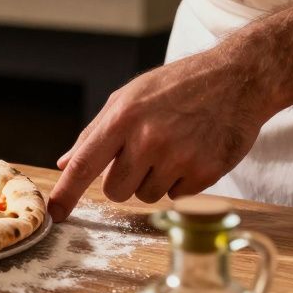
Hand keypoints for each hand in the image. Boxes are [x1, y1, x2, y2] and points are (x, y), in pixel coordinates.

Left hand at [47, 49, 278, 220]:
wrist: (237, 78)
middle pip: (115, 191)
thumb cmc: (177, 86)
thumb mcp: (129, 97)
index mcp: (123, 117)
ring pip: (146, 196)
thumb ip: (95, 133)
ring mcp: (179, 157)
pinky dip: (181, 182)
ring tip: (172, 147)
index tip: (54, 213)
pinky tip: (192, 153)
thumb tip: (65, 163)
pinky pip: (177, 197)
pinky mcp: (206, 172)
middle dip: (123, 180)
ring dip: (153, 180)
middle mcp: (148, 139)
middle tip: (142, 155)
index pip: (85, 164)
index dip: (67, 192)